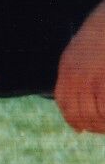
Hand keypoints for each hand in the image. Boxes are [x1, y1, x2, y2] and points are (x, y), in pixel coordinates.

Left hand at [54, 0, 104, 132]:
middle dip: (88, 125)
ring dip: (100, 124)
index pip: (64, 102)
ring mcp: (91, 78)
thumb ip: (76, 70)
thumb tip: (78, 94)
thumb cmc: (102, 33)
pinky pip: (103, 107)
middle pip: (77, 112)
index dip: (72, 119)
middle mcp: (76, 76)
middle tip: (99, 129)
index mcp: (67, 68)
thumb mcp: (80, 51)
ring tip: (104, 126)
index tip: (79, 128)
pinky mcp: (103, 81)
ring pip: (92, 113)